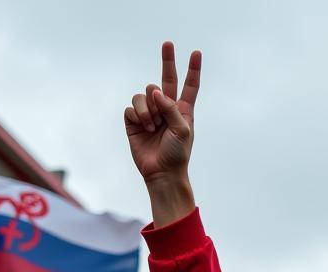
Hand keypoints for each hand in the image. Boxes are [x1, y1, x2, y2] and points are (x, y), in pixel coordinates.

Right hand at [125, 42, 200, 186]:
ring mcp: (149, 113)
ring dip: (148, 109)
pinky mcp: (134, 121)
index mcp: (182, 110)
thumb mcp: (182, 129)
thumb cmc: (177, 153)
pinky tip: (144, 127)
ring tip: (153, 126)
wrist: (162, 172)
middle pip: (165, 79)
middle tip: (168, 43)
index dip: (192, 70)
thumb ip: (171, 107)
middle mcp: (165, 108)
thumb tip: (155, 91)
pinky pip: (132, 107)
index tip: (196, 53)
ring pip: (144, 94)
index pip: (189, 86)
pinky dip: (138, 115)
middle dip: (167, 60)